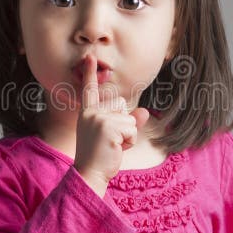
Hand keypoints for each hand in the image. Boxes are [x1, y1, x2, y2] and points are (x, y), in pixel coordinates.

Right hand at [73, 53, 149, 194]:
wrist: (89, 174)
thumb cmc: (100, 157)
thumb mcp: (114, 136)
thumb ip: (128, 122)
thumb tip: (144, 112)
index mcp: (88, 113)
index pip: (90, 91)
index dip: (90, 73)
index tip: (90, 57)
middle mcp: (92, 113)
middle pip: (122, 105)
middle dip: (124, 124)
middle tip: (109, 141)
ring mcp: (100, 119)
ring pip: (130, 119)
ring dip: (128, 135)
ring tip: (112, 146)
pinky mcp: (109, 127)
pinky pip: (133, 129)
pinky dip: (129, 141)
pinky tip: (116, 149)